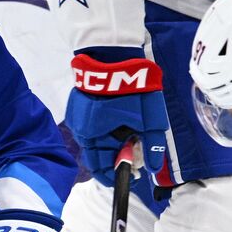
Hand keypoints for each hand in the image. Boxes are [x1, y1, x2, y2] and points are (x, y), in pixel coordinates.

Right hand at [67, 50, 168, 186]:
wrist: (113, 53)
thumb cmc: (133, 87)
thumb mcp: (150, 119)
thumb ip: (152, 145)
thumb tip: (152, 168)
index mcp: (95, 137)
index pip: (100, 168)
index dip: (115, 176)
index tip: (129, 178)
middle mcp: (82, 131)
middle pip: (98, 155)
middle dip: (117, 158)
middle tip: (135, 154)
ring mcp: (79, 118)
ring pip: (95, 141)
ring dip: (111, 143)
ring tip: (131, 137)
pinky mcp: (78, 106)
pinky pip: (92, 126)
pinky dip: (105, 130)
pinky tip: (119, 123)